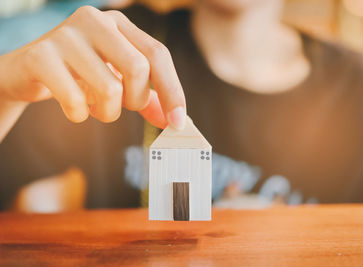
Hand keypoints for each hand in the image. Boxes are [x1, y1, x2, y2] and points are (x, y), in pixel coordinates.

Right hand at [0, 6, 185, 128]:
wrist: (25, 71)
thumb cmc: (79, 75)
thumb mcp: (116, 81)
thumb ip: (146, 97)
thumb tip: (176, 121)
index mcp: (118, 23)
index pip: (158, 54)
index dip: (172, 91)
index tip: (178, 123)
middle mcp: (95, 21)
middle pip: (138, 69)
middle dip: (135, 101)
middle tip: (120, 106)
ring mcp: (66, 35)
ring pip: (110, 89)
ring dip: (107, 112)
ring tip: (94, 107)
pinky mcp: (40, 56)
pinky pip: (75, 100)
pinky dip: (79, 115)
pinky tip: (73, 107)